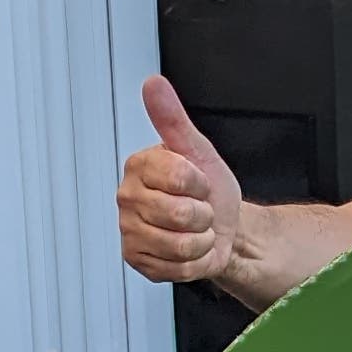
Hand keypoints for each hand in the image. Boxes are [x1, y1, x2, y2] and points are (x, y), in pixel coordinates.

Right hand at [118, 75, 243, 285]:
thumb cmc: (209, 188)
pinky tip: (189, 248)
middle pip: (181, 214)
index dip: (201, 183)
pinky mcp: (138, 260)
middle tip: (197, 207)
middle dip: (204, 214)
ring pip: (180, 244)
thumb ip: (173, 119)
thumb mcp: (198, 149)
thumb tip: (153, 84)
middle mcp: (127, 198)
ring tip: (195, 228)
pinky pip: (177, 267)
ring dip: (201, 239)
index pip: (178, 177)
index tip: (198, 181)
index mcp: (138, 167)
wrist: (224, 226)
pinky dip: (195, 261)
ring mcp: (130, 231)